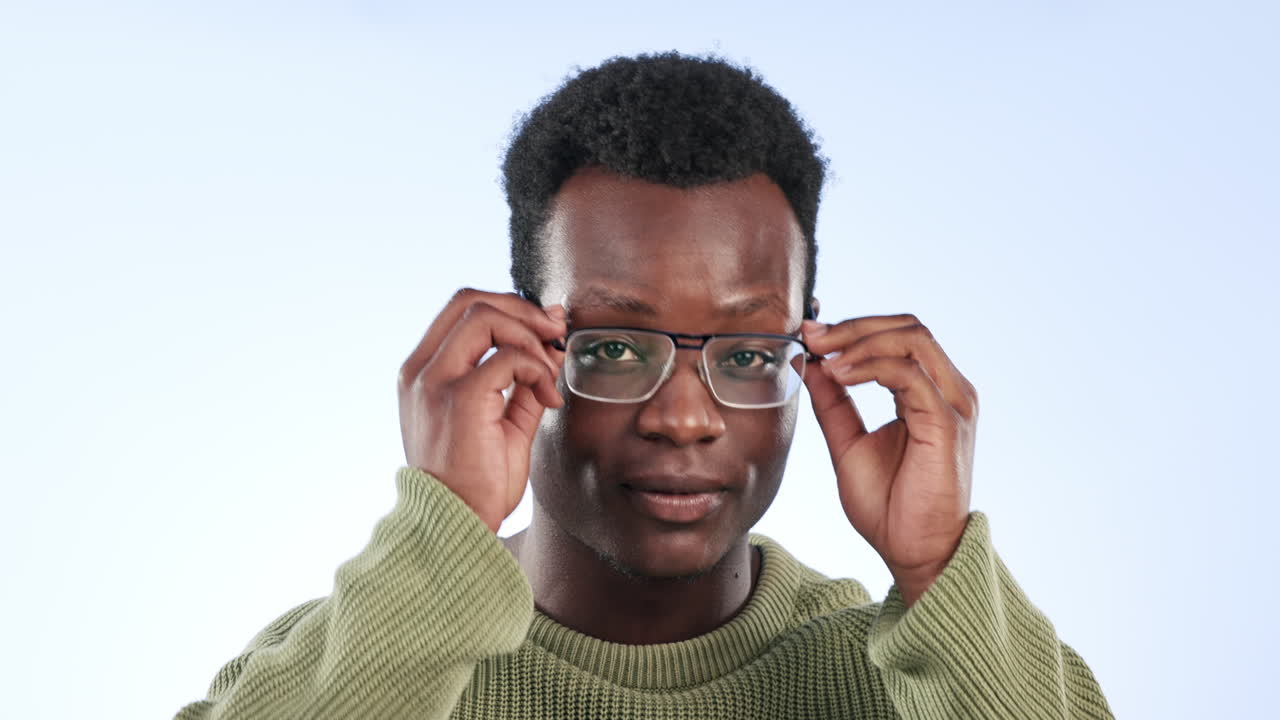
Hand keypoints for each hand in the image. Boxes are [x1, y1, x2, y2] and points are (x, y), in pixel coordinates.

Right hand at [397, 289, 566, 532]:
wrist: (457, 529)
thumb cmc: (477, 483)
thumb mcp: (503, 420)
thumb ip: (522, 379)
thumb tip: (554, 340)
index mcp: (423, 373)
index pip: (460, 309)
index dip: (509, 306)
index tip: (545, 327)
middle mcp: (420, 372)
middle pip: (470, 301)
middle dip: (522, 310)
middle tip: (556, 334)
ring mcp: (434, 383)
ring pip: (483, 316)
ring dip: (529, 336)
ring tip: (549, 373)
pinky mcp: (459, 400)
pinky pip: (506, 358)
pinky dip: (536, 369)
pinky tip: (548, 399)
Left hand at [801, 315, 976, 605]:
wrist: (913, 552)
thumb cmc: (890, 505)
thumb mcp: (848, 443)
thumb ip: (833, 402)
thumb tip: (811, 362)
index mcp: (931, 392)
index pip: (900, 334)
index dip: (854, 326)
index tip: (810, 333)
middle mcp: (950, 391)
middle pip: (908, 327)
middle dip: (854, 326)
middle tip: (813, 337)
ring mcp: (953, 404)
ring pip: (912, 340)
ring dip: (861, 340)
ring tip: (825, 356)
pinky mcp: (946, 422)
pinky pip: (909, 374)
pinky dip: (870, 366)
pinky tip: (839, 376)